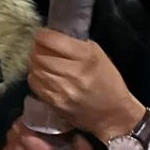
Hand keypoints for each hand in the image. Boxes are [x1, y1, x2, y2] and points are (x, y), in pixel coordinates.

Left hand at [26, 29, 143, 142]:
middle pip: (40, 54)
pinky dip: (35, 77)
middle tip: (40, 48)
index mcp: (87, 57)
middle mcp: (74, 73)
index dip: (42, 35)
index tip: (42, 35)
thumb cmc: (108, 81)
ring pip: (35, 69)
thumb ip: (76, 44)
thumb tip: (52, 35)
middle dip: (37, 48)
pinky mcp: (56, 103)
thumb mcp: (98, 56)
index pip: (52, 40)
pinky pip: (35, 84)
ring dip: (35, 63)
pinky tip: (43, 76)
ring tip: (41, 62)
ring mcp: (63, 90)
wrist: (114, 114)